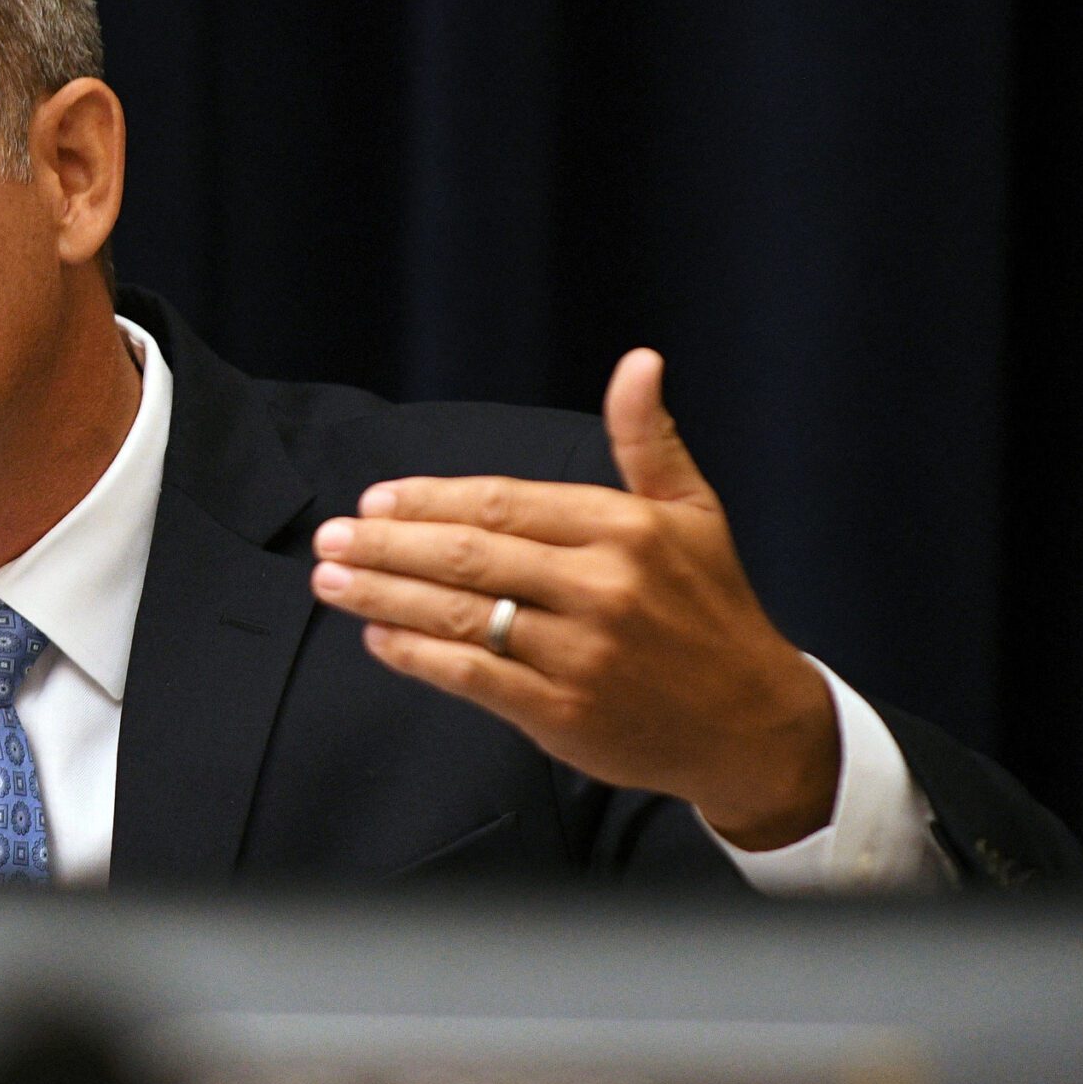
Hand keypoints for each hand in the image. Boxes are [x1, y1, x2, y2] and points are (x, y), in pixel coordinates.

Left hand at [307, 351, 838, 849]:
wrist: (753, 723)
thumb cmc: (712, 607)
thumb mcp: (691, 511)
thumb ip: (647, 439)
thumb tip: (639, 360)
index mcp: (623, 529)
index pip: (502, 504)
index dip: (429, 501)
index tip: (375, 501)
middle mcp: (601, 586)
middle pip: (467, 556)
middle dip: (386, 546)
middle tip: (329, 539)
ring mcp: (580, 653)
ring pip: (459, 614)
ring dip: (383, 595)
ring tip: (331, 582)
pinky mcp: (564, 713)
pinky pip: (473, 675)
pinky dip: (417, 655)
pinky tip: (379, 637)